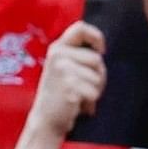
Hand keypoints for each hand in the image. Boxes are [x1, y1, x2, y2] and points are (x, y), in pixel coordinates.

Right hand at [31, 21, 106, 136]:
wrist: (45, 119)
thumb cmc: (61, 94)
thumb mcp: (65, 68)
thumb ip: (78, 56)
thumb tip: (102, 50)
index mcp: (58, 48)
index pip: (81, 28)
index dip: (96, 37)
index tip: (101, 50)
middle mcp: (58, 55)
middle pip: (97, 60)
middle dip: (98, 77)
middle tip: (85, 89)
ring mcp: (62, 69)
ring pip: (97, 77)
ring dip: (95, 91)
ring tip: (79, 97)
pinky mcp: (69, 85)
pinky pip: (94, 92)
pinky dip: (91, 103)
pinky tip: (78, 106)